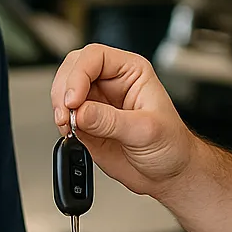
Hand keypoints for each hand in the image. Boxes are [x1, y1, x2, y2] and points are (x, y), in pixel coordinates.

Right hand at [51, 44, 198, 196]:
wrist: (169, 174)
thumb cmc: (171, 145)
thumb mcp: (146, 131)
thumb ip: (111, 121)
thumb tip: (81, 112)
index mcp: (132, 72)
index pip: (96, 57)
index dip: (79, 74)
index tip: (74, 100)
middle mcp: (112, 83)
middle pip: (74, 68)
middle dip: (64, 89)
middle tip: (66, 112)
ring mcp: (98, 102)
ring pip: (64, 90)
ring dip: (60, 107)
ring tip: (69, 125)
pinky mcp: (87, 122)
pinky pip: (65, 115)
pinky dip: (61, 123)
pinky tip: (71, 133)